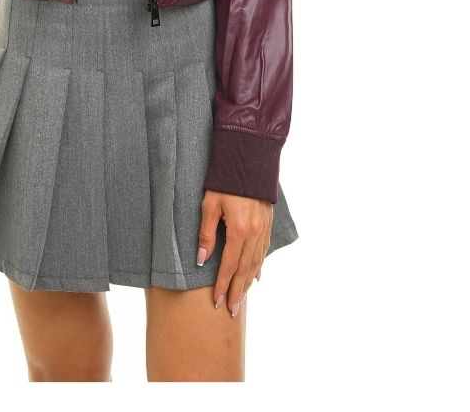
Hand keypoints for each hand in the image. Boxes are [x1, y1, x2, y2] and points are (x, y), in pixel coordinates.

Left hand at [198, 189, 272, 315]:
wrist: (248, 159)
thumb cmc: (224, 180)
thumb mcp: (209, 205)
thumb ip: (206, 234)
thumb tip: (202, 260)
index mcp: (239, 229)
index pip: (229, 265)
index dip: (223, 285)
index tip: (217, 301)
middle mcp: (254, 233)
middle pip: (245, 269)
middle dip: (237, 291)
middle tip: (232, 311)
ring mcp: (263, 229)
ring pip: (256, 262)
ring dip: (248, 282)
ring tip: (242, 298)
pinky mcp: (267, 223)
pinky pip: (263, 250)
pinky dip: (259, 265)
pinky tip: (256, 276)